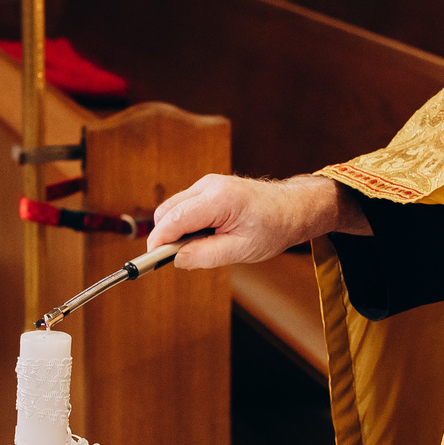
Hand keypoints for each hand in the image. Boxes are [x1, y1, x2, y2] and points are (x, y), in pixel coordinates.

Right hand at [146, 174, 360, 268]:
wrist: (293, 208)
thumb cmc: (274, 227)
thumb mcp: (242, 249)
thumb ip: (205, 255)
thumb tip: (175, 259)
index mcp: (218, 199)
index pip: (174, 219)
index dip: (158, 241)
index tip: (150, 260)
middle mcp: (208, 186)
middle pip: (166, 212)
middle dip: (165, 237)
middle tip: (180, 259)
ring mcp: (207, 184)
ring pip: (172, 209)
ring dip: (176, 230)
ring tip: (203, 246)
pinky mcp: (207, 188)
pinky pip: (184, 206)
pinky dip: (185, 223)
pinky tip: (206, 235)